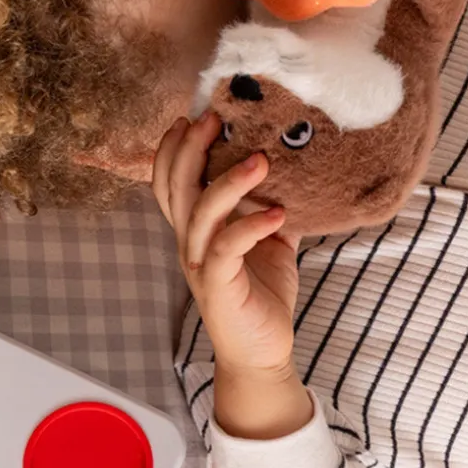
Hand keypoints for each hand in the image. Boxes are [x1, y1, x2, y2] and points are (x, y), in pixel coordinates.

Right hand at [152, 113, 312, 438]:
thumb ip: (269, 206)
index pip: (169, 182)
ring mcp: (202, 265)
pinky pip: (228, 249)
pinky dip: (251, 227)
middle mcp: (191, 244)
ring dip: (228, 183)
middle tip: (212, 118)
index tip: (192, 116)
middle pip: (176, 188)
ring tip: (259, 161)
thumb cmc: (262, 294)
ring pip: (200, 214)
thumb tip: (297, 171)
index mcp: (197, 230)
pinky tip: (277, 213)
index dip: (172, 149)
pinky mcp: (220, 287)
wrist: (263, 351)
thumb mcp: (269, 241)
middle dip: (191, 149)